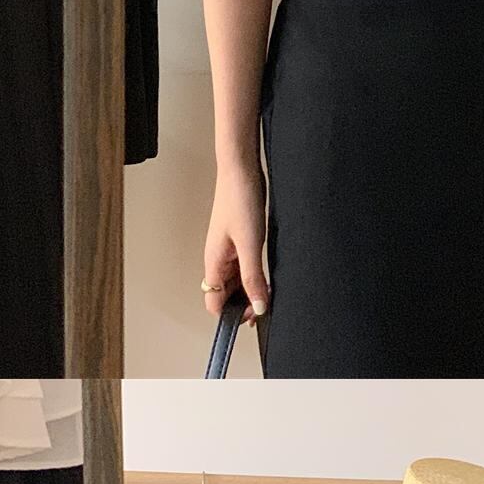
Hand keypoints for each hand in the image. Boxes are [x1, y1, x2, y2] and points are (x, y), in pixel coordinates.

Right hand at [203, 157, 268, 327]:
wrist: (241, 169)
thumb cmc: (239, 199)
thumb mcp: (250, 245)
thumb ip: (254, 278)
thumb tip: (258, 307)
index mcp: (214, 263)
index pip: (214, 303)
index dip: (232, 314)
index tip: (254, 314)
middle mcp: (218, 260)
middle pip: (225, 295)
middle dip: (243, 303)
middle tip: (266, 301)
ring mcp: (227, 250)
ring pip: (236, 281)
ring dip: (251, 287)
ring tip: (270, 285)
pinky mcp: (238, 241)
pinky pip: (244, 266)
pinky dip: (255, 273)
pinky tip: (268, 270)